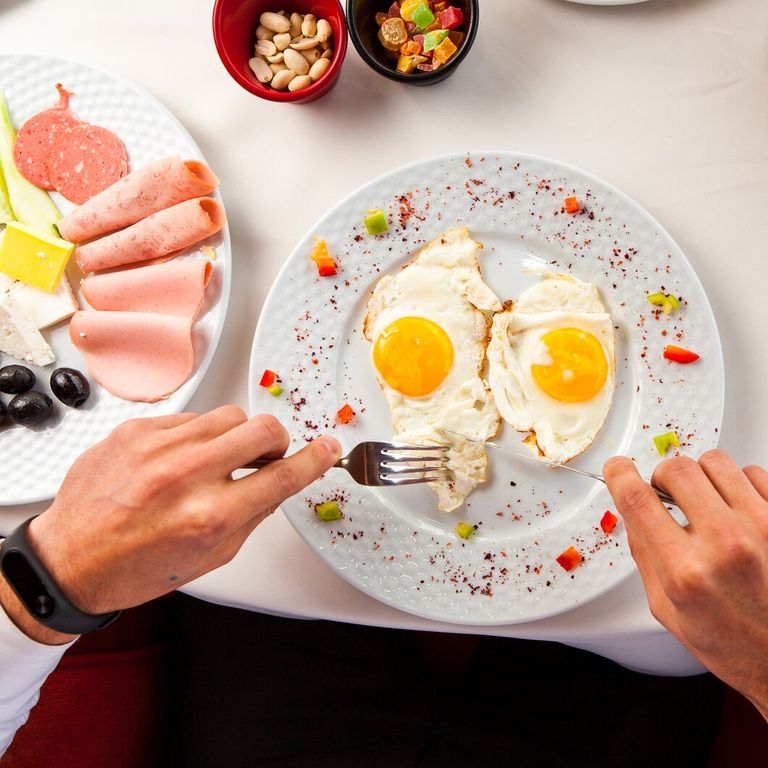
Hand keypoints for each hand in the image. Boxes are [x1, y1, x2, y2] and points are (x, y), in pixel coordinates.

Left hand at [0, 406, 339, 644]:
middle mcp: (187, 476)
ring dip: (236, 436)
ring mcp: (159, 447)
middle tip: (265, 456)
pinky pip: (190, 417)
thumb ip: (251, 517)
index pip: (283, 475)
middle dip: (275, 442)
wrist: (69, 559)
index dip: (315, 459)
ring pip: (230, 415)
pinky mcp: (136, 430)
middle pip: (264, 430)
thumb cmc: (134, 567)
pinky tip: (180, 458)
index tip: (326, 448)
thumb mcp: (209, 558)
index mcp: (211, 516)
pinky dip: (197, 435)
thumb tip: (279, 483)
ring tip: (217, 459)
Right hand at [604, 450, 767, 719]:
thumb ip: (645, 556)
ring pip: (716, 462)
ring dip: (702, 477)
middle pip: (676, 469)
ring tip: (707, 502)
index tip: (618, 468)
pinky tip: (737, 510)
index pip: (637, 500)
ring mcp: (763, 528)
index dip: (620, 475)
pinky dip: (739, 485)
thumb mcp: (667, 608)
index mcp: (685, 571)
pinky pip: (754, 473)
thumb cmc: (735, 642)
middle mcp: (725, 545)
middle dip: (664, 477)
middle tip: (668, 494)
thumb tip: (633, 512)